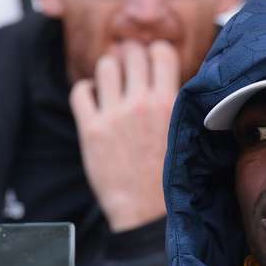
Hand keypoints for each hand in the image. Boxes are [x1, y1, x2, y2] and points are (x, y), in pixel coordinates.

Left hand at [70, 40, 179, 232]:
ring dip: (109, 70)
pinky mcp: (91, 129)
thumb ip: (178, 107)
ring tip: (112, 85)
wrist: (146, 214)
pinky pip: (80, 91)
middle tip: (131, 72)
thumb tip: (174, 83)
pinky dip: (86, 90)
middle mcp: (140, 103)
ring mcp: (113, 115)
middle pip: (132, 52)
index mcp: (169, 103)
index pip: (161, 51)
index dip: (156, 54)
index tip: (153, 63)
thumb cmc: (169, 179)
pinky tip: (94, 99)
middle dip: (132, 58)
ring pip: (106, 65)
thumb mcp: (184, 137)